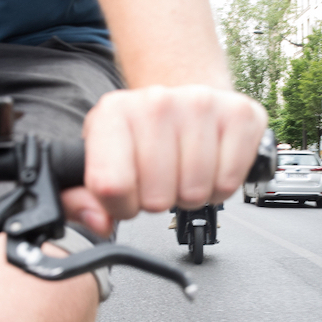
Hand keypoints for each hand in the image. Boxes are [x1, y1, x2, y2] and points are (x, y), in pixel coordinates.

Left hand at [79, 85, 267, 226]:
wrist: (184, 100)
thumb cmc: (143, 137)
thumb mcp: (99, 162)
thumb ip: (81, 200)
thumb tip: (97, 221)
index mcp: (114, 112)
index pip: (111, 186)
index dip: (121, 206)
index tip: (128, 196)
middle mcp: (156, 101)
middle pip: (157, 198)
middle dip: (159, 200)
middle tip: (161, 180)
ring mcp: (201, 104)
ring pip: (195, 193)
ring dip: (190, 194)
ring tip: (184, 171)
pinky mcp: (240, 114)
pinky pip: (229, 183)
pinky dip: (220, 187)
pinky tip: (210, 166)